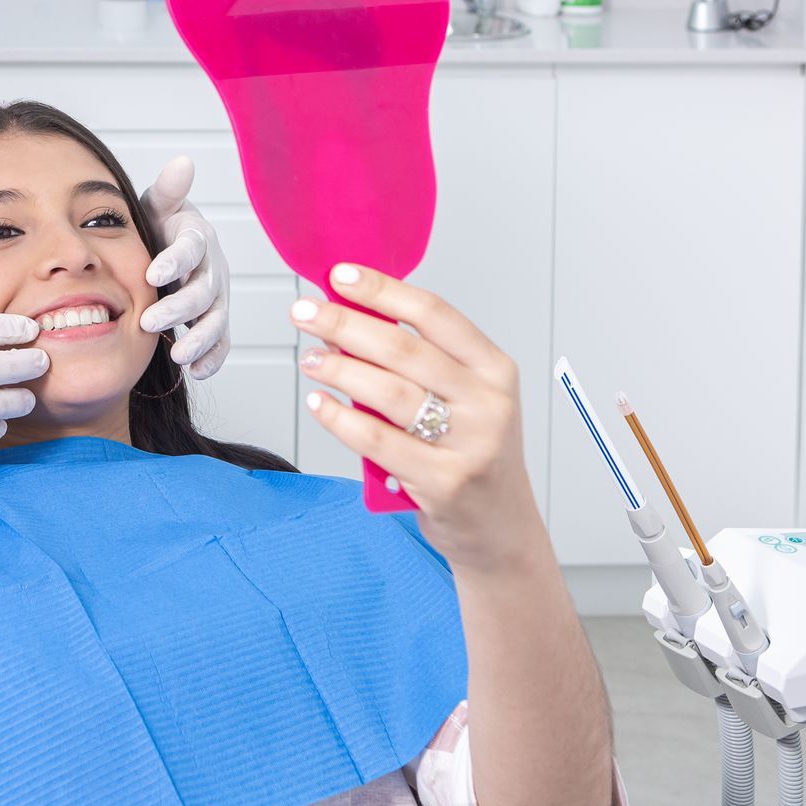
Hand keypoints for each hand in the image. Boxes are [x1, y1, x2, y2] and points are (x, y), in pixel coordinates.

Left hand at [137, 155, 230, 379]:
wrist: (170, 253)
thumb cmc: (160, 228)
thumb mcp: (159, 207)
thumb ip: (168, 191)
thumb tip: (182, 162)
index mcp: (197, 239)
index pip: (191, 249)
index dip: (174, 261)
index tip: (153, 275)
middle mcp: (212, 269)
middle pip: (202, 291)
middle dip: (178, 308)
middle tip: (149, 322)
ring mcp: (217, 298)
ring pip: (215, 320)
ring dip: (198, 338)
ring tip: (178, 355)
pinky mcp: (216, 322)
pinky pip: (221, 342)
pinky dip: (213, 358)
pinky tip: (199, 372)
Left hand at [290, 263, 543, 574]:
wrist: (500, 530)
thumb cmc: (472, 455)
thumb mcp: (466, 400)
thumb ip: (422, 364)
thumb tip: (350, 320)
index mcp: (494, 370)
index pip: (434, 314)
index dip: (383, 290)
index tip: (340, 276)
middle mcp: (488, 402)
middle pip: (404, 349)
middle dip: (346, 324)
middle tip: (305, 312)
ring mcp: (469, 444)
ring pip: (389, 393)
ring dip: (339, 369)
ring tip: (309, 358)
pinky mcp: (443, 482)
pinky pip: (378, 441)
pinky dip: (341, 419)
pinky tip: (320, 404)